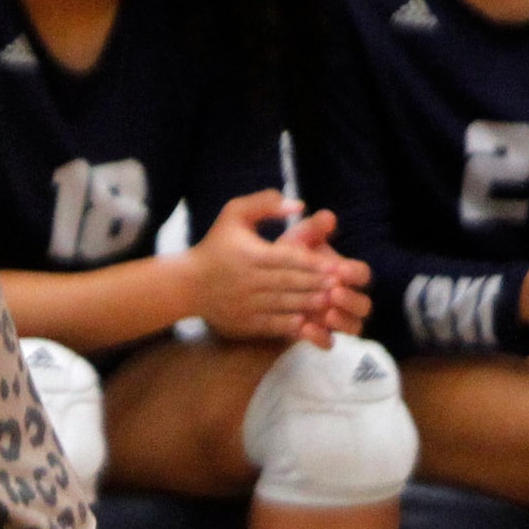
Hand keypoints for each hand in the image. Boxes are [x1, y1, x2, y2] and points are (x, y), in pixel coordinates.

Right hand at [192, 191, 348, 344]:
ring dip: (310, 305)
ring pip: (285, 305)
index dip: (314, 264)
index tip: (336, 266)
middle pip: (290, 283)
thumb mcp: (233, 214)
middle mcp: (248, 280)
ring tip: (331, 303)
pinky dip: (292, 325)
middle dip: (318, 285)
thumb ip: (265, 203)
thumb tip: (299, 205)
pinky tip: (309, 322)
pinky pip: (272, 325)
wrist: (186, 285)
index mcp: (250, 254)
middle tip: (342, 286)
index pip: (288, 259)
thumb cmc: (215, 246)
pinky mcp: (243, 322)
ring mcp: (245, 304)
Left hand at [272, 206, 372, 341]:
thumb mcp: (294, 241)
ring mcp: (333, 318)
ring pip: (354, 327)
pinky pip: (328, 343)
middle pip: (364, 305)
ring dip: (345, 322)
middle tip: (334, 294)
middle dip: (353, 300)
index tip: (340, 271)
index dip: (355, 274)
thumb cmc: (279, 259)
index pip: (362, 275)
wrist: (255, 286)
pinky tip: (304, 329)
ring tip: (327, 314)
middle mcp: (343, 297)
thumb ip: (311, 229)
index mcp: (342, 273)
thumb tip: (328, 217)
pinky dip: (321, 338)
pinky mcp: (317, 335)